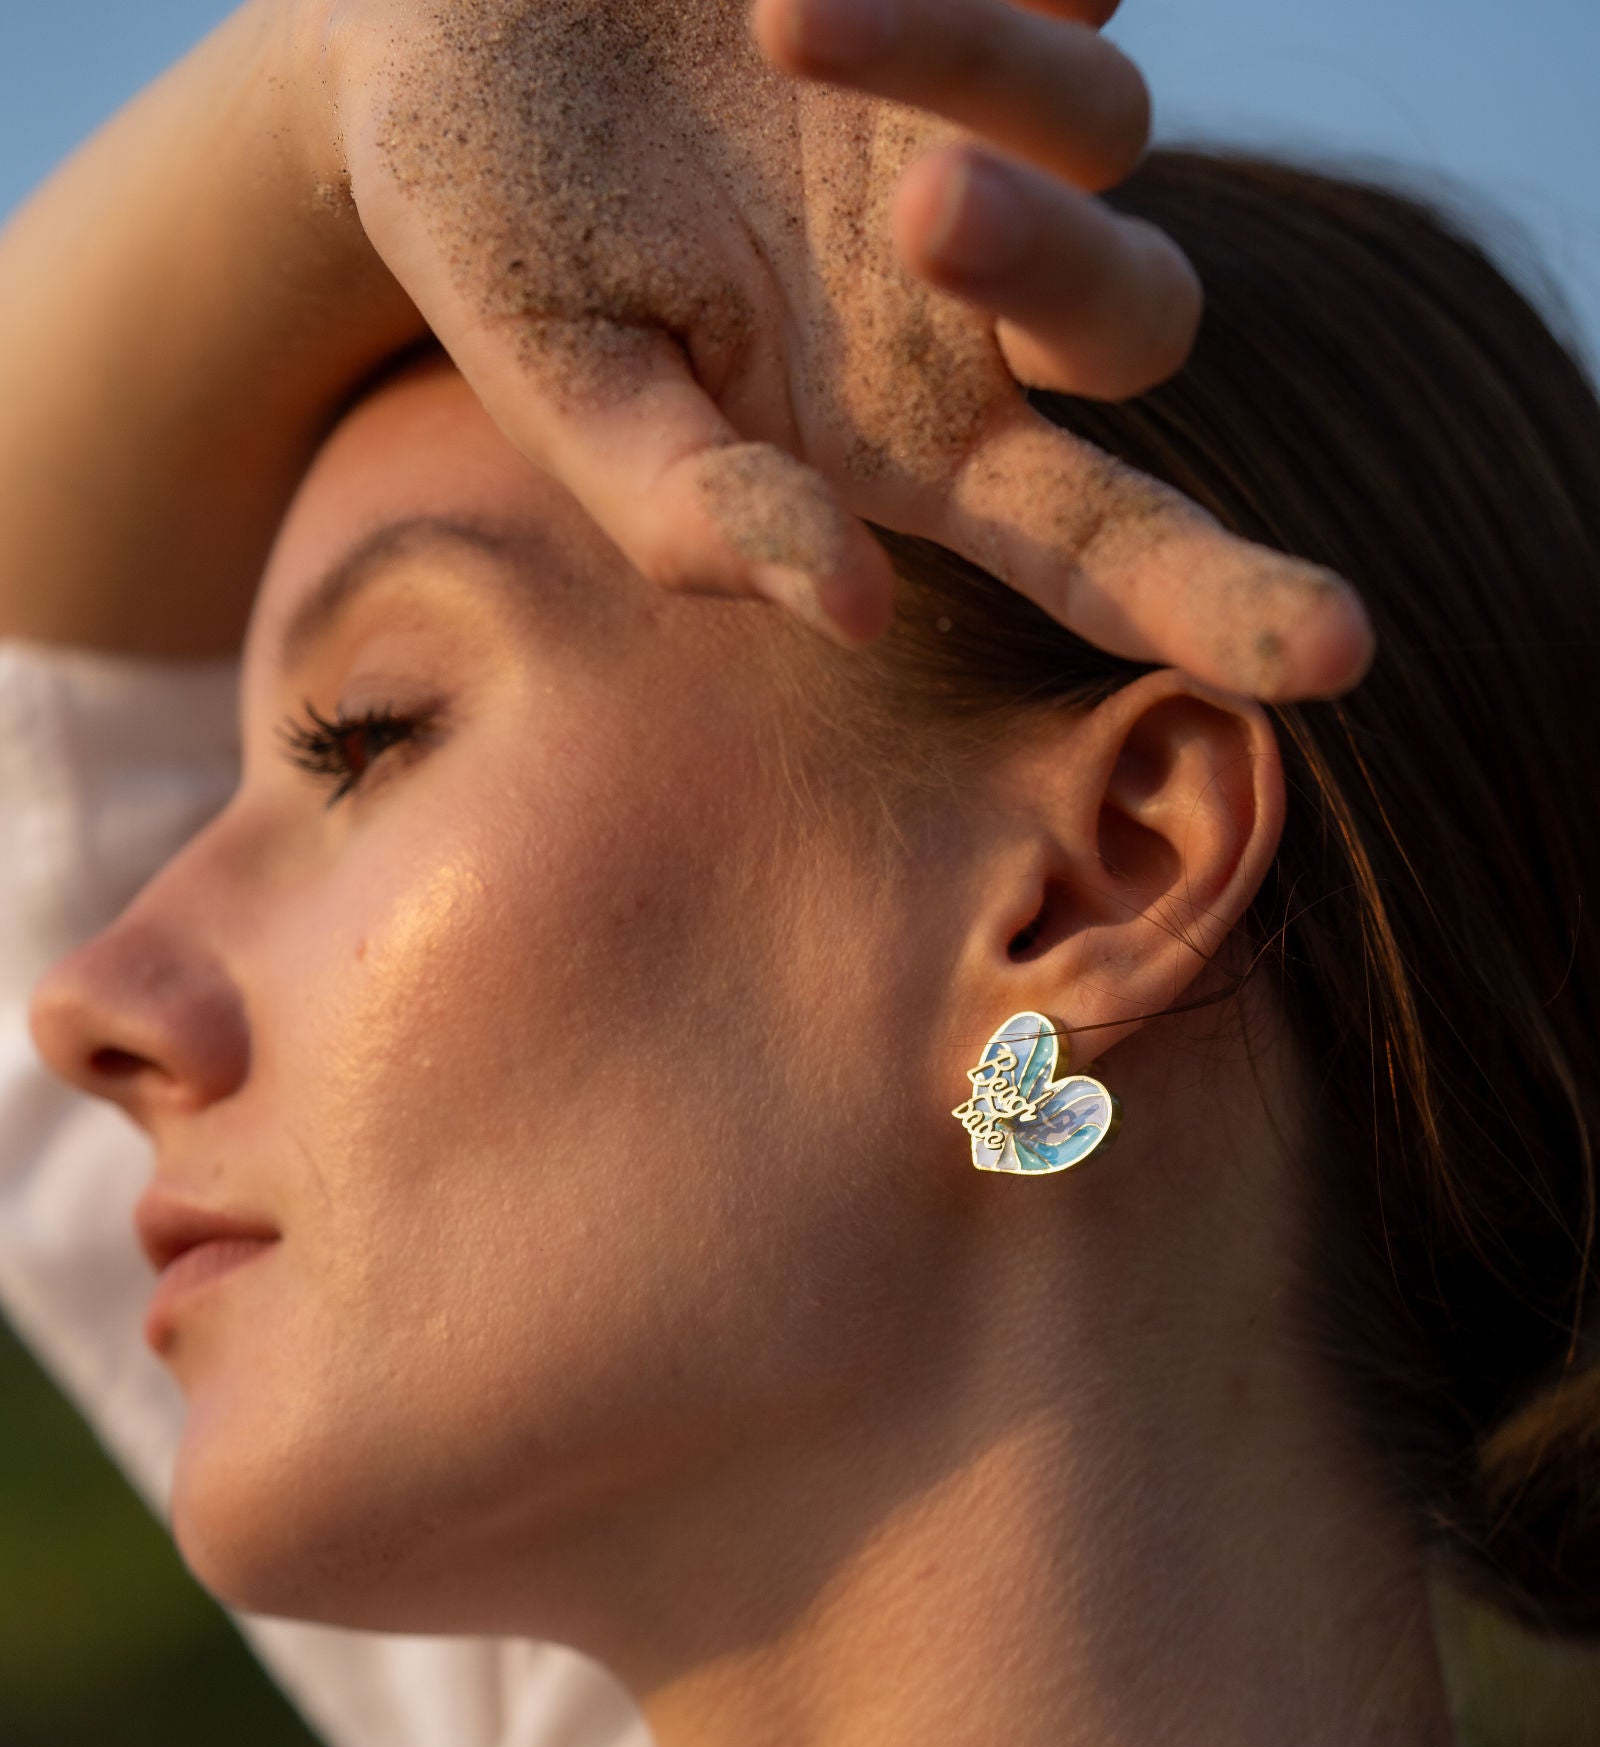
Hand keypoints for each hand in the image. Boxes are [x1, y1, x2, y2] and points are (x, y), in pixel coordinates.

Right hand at [311, 0, 1370, 694]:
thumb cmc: (501, 228)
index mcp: (895, 436)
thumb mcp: (564, 387)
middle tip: (913, 207)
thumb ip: (689, 513)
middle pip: (1144, 324)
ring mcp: (992, 123)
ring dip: (970, 69)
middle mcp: (977, 303)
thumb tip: (859, 609)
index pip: (1096, 542)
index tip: (1339, 652)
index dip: (1221, 599)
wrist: (451, 20)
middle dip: (1059, 271)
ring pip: (1107, 122)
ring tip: (779, 15)